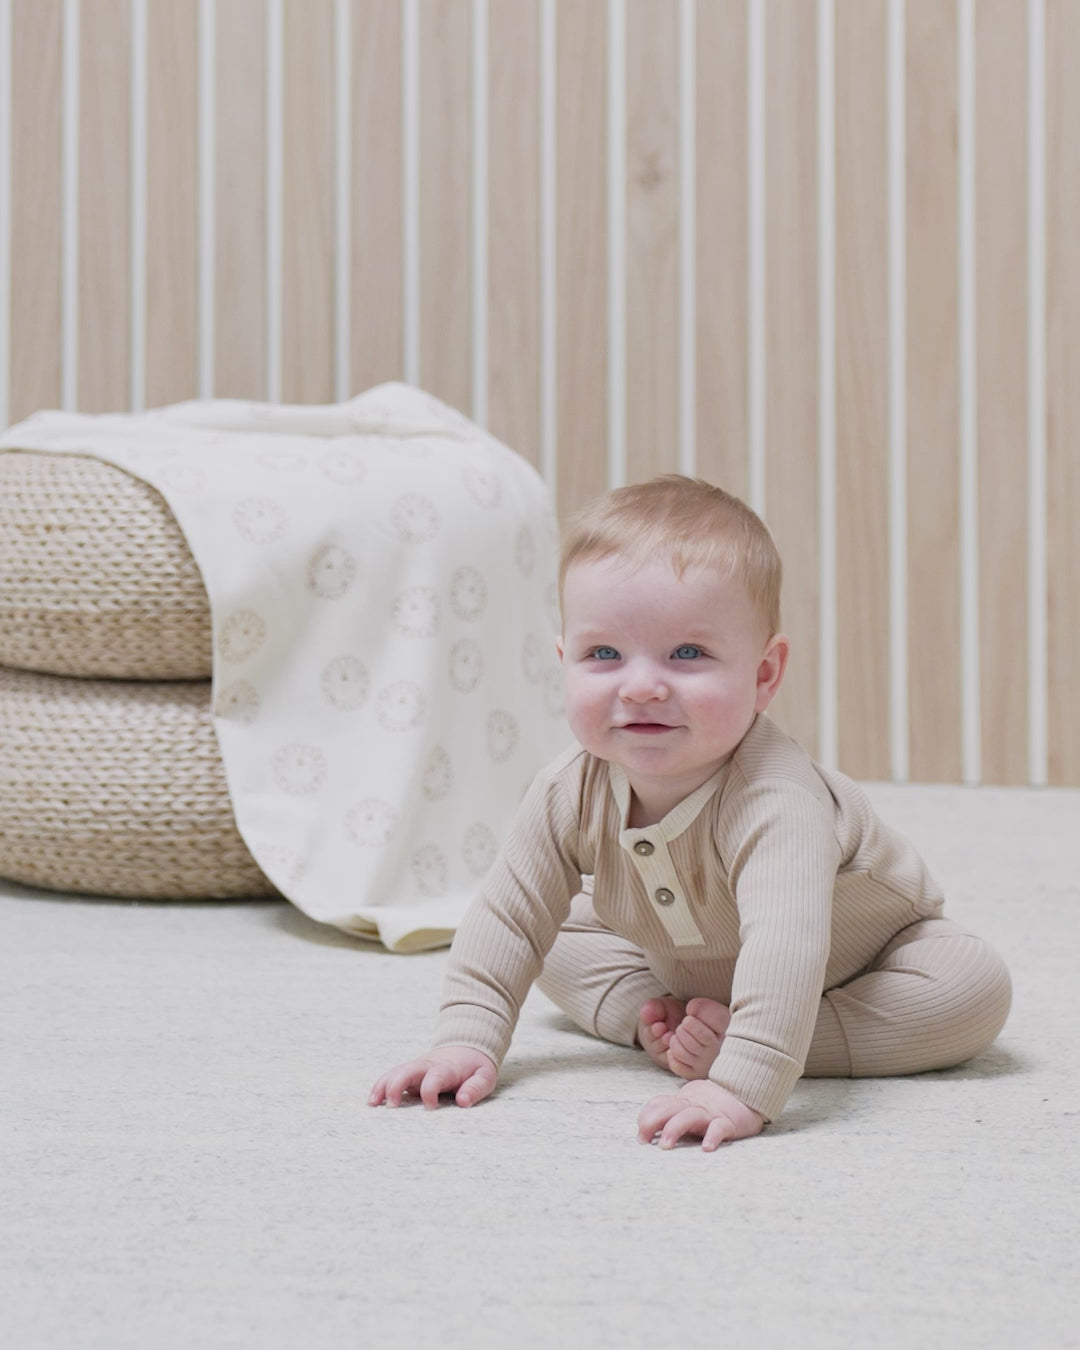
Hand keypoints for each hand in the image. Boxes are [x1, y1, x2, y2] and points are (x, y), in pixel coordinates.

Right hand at [368, 1046, 497, 1109]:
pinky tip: (372, 1101)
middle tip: (392, 1106)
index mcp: (447, 1068)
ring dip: (383, 1086)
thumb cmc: (475, 1067)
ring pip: (395, 1072)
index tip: (430, 1108)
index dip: (430, 1091)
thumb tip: (462, 1102)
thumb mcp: (484, 1076)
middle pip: (407, 1070)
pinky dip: (380, 1086)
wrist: (467, 1047)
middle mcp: (428, 1065)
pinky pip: (391, 1076)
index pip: (435, 1077)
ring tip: (372, 1104)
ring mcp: (416, 1068)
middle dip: (397, 1085)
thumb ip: (475, 1088)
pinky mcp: (410, 1072)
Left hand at [637, 1079, 763, 1151]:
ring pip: (690, 1116)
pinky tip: (706, 1148)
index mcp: (682, 1101)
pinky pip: (719, 1128)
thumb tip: (643, 1125)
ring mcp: (710, 1113)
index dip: (646, 1117)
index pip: (658, 1104)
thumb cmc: (711, 1104)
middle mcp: (693, 1105)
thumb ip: (668, 1111)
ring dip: (675, 1129)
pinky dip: (712, 1137)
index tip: (640, 1136)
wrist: (745, 1092)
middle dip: (653, 1122)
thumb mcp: (687, 1104)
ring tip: (665, 1146)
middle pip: (669, 1108)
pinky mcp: (728, 1122)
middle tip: (644, 1141)